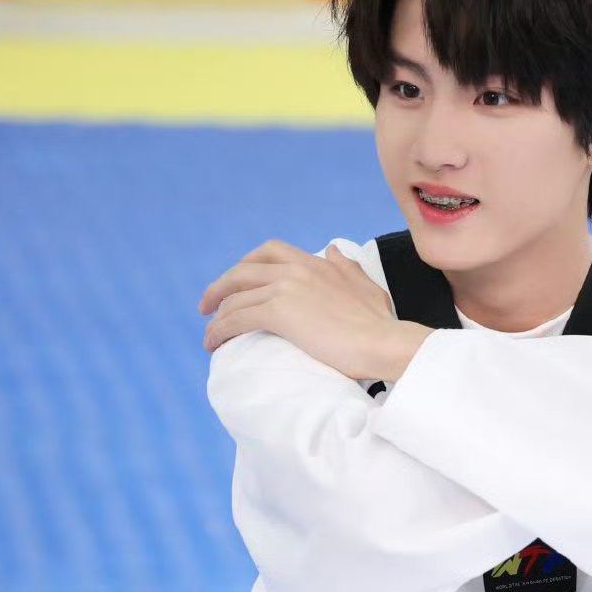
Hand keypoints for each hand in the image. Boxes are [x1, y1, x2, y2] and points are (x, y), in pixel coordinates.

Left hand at [200, 238, 422, 378]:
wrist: (383, 341)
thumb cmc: (379, 323)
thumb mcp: (365, 285)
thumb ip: (346, 266)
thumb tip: (333, 249)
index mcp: (315, 263)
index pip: (270, 252)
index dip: (247, 265)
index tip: (237, 282)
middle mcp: (296, 269)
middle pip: (244, 269)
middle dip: (221, 286)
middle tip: (208, 304)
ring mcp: (286, 287)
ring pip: (236, 295)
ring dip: (217, 314)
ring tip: (209, 333)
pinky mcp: (279, 311)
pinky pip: (237, 317)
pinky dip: (220, 329)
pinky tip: (213, 342)